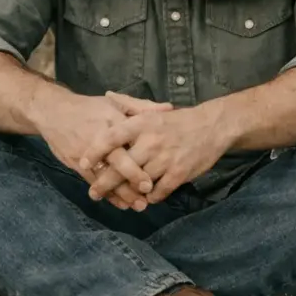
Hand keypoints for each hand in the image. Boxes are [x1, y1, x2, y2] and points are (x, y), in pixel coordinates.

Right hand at [31, 87, 172, 208]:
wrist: (53, 112)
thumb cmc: (89, 108)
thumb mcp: (115, 102)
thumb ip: (142, 107)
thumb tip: (169, 108)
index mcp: (112, 122)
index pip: (126, 144)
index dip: (137, 163)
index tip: (151, 179)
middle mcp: (99, 139)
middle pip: (116, 163)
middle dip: (131, 181)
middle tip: (146, 195)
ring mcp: (87, 154)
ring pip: (105, 177)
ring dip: (120, 193)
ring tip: (137, 205)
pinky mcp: (77, 164)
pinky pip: (93, 181)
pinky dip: (107, 194)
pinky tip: (120, 203)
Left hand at [81, 99, 229, 205]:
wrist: (212, 126)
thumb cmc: (178, 121)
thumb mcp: (152, 110)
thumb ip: (128, 105)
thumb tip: (107, 95)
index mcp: (142, 123)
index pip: (111, 137)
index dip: (95, 152)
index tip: (83, 163)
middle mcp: (151, 141)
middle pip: (120, 166)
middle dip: (104, 182)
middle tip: (93, 192)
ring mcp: (165, 159)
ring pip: (137, 182)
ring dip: (126, 193)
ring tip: (116, 200)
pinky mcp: (179, 174)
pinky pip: (157, 192)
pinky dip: (149, 198)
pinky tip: (144, 199)